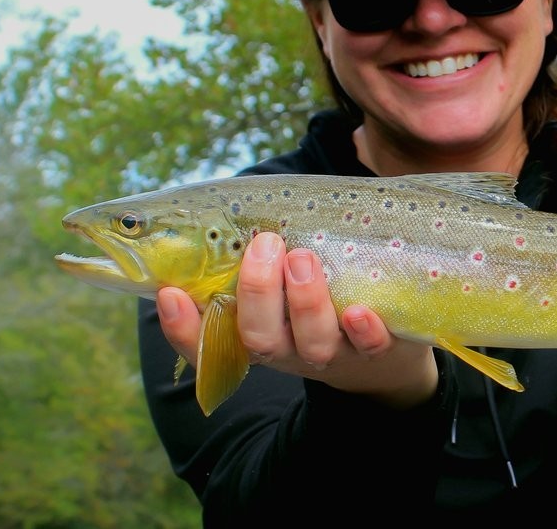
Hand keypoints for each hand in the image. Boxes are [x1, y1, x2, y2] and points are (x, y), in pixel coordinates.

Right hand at [156, 232, 438, 408]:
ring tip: (303, 257)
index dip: (182, 326)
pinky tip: (359, 311)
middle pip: (259, 338)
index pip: (205, 341)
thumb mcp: (278, 270)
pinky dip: (364, 331)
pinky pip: (371, 348)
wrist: (386, 330)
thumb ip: (248, 247)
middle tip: (265, 244)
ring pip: (312, 342)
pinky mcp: (378, 347)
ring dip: (305, 301)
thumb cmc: (318, 283)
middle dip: (257, 291)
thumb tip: (213, 206)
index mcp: (254, 329)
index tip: (170, 293)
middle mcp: (289, 347)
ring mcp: (334, 350)